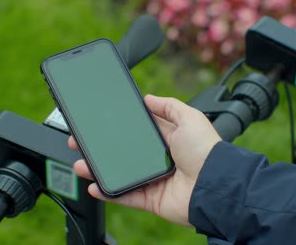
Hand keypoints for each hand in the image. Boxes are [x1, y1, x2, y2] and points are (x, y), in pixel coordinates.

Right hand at [69, 94, 220, 225]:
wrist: (215, 184)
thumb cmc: (206, 150)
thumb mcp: (190, 117)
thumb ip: (169, 106)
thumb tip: (149, 98)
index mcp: (166, 139)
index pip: (136, 131)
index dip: (116, 127)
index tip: (98, 122)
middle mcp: (157, 159)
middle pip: (123, 153)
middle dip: (100, 148)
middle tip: (80, 142)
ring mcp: (152, 179)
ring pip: (119, 174)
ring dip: (98, 169)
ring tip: (81, 163)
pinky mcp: (150, 198)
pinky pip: (125, 196)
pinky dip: (108, 193)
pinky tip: (93, 185)